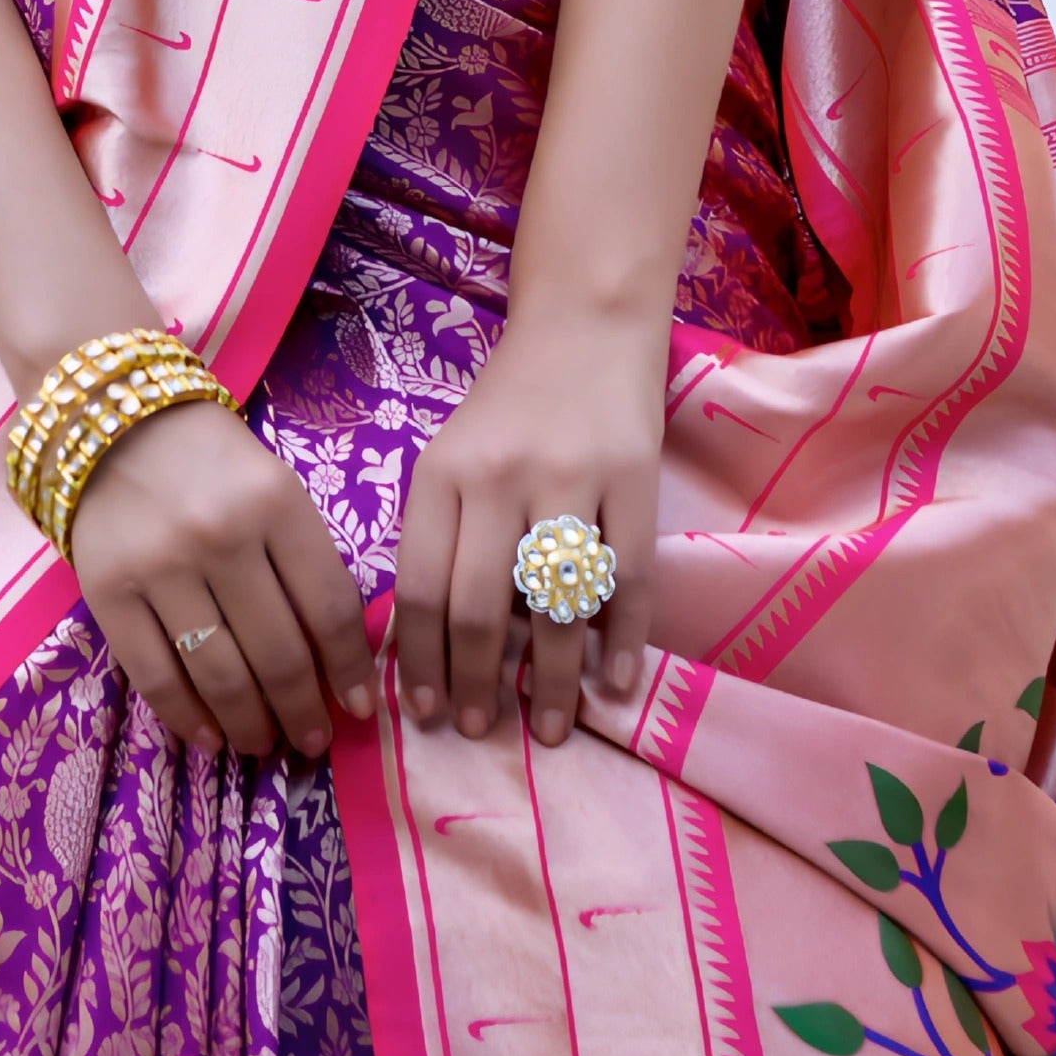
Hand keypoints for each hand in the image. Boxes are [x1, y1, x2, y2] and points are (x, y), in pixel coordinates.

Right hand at [66, 396, 377, 756]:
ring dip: (251, 725)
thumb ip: (306, 561)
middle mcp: (221, 537)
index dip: (350, 670)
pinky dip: (188, 719)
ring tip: (265, 744)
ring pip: (220, 675)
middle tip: (312, 742)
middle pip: (278, 654)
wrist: (111, 419)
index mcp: (277, 504)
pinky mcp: (109, 593)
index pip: (329, 608)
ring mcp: (161, 568)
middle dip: (303, 712)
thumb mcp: (275, 489)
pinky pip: (155, 676)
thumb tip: (337, 661)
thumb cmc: (211, 461)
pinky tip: (210, 738)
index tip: (360, 708)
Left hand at [392, 314, 660, 745]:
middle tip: (481, 731)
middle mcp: (501, 477)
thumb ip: (439, 536)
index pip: (422, 587)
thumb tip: (428, 649)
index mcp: (443, 473)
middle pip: (481, 607)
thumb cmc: (508, 406)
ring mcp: (573, 478)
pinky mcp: (636, 479)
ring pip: (555, 606)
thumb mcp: (450, 457)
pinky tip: (613, 684)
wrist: (586, 324)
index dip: (419, 660)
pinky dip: (623, 642)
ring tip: (551, 728)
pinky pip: (630, 579)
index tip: (422, 712)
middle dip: (477, 684)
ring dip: (552, 681)